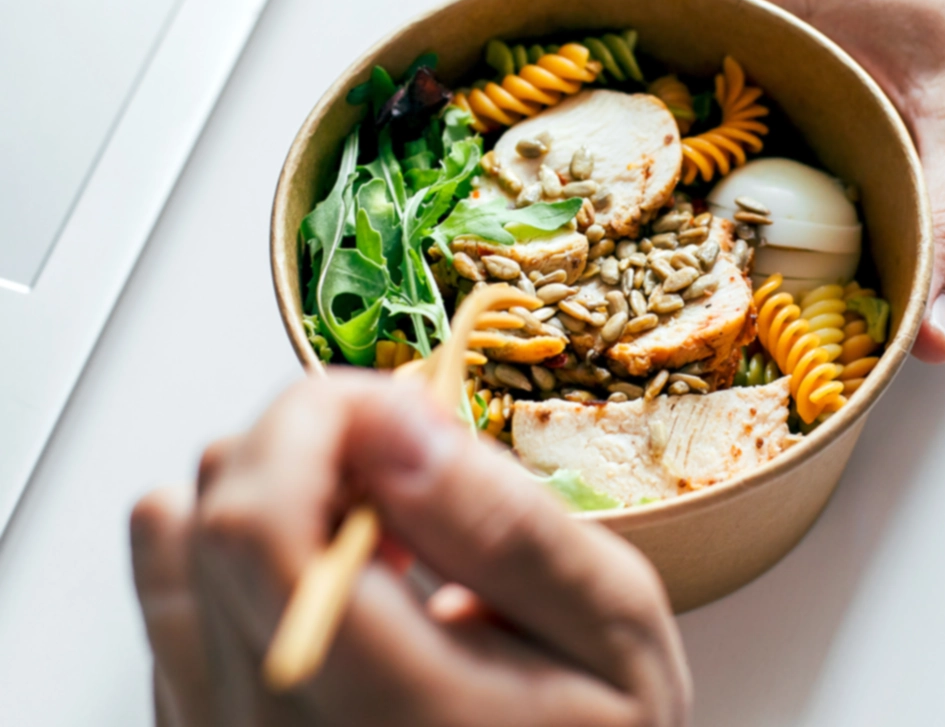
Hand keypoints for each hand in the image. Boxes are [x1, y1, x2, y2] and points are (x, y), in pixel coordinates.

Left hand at [130, 372, 690, 725]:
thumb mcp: (612, 630)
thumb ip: (507, 526)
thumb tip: (400, 424)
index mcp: (383, 708)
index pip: (259, 525)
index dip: (312, 423)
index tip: (393, 408)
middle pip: (210, 518)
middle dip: (306, 441)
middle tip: (402, 460)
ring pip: (176, 543)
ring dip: (271, 486)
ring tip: (369, 523)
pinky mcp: (206, 725)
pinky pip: (172, 595)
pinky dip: (238, 541)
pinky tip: (329, 565)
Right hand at [523, 0, 944, 361]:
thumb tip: (925, 343)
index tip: (483, 23)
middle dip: (544, 24)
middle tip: (482, 96)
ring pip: (652, 1)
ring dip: (587, 43)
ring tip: (526, 119)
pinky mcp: (784, 20)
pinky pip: (689, 27)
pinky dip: (639, 62)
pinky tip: (626, 135)